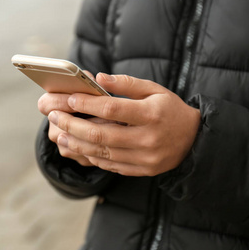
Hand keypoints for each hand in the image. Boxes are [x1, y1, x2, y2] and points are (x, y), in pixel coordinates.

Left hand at [47, 73, 200, 175]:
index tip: (70, 99)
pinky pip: (109, 165)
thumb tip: (98, 79)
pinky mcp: (141, 171)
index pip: (112, 108)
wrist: (193, 141)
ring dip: (76, 143)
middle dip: (72, 125)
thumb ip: (127, 84)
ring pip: (101, 152)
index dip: (87, 103)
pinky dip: (91, 155)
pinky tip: (78, 147)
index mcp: (151, 114)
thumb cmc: (170, 110)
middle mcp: (147, 139)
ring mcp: (144, 158)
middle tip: (54, 117)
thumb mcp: (155, 90)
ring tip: (59, 134)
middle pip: (100, 134)